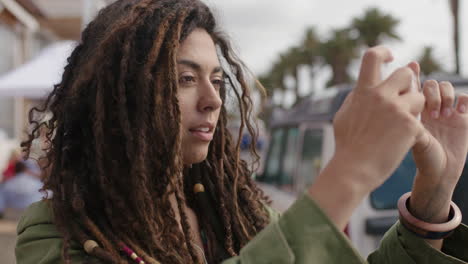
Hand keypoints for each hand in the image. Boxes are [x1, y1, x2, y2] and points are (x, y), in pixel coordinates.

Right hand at [308, 46, 425, 228]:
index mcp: (362, 91)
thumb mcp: (344, 115)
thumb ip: (357, 97)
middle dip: (407, 84)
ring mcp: (397, 109)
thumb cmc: (347, 145)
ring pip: (418, 96)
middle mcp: (380, 95)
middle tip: (402, 100)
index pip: (372, 57)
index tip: (390, 56)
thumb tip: (364, 87)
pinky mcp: (411, 125)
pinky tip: (400, 141)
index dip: (383, 52)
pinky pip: (419, 119)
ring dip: (413, 108)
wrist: (354, 169)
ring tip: (400, 125)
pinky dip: (412, 129)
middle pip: (405, 73)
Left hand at [410, 77, 467, 222]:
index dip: (413, 74)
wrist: (441, 171)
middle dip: (433, 94)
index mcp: (415, 110)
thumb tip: (407, 112)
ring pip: (447, 87)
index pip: (413, 86)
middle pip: (432, 84)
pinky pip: (465, 97)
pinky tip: (460, 111)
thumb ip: (412, 125)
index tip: (413, 66)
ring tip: (445, 116)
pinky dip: (463, 99)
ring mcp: (446, 111)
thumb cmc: (424, 158)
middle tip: (433, 115)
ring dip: (447, 97)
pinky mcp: (462, 117)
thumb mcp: (415, 140)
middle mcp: (430, 108)